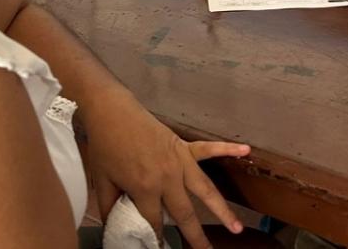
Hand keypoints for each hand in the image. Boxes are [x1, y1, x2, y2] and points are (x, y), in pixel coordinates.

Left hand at [83, 89, 250, 248]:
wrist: (112, 111)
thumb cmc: (105, 146)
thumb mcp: (102, 181)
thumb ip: (110, 206)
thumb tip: (114, 226)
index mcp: (145, 188)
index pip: (155, 222)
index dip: (157, 238)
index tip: (162, 248)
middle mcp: (167, 178)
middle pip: (185, 214)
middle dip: (196, 237)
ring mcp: (179, 162)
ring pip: (205, 190)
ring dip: (222, 209)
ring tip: (237, 227)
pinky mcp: (183, 146)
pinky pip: (208, 149)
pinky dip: (227, 149)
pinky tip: (245, 150)